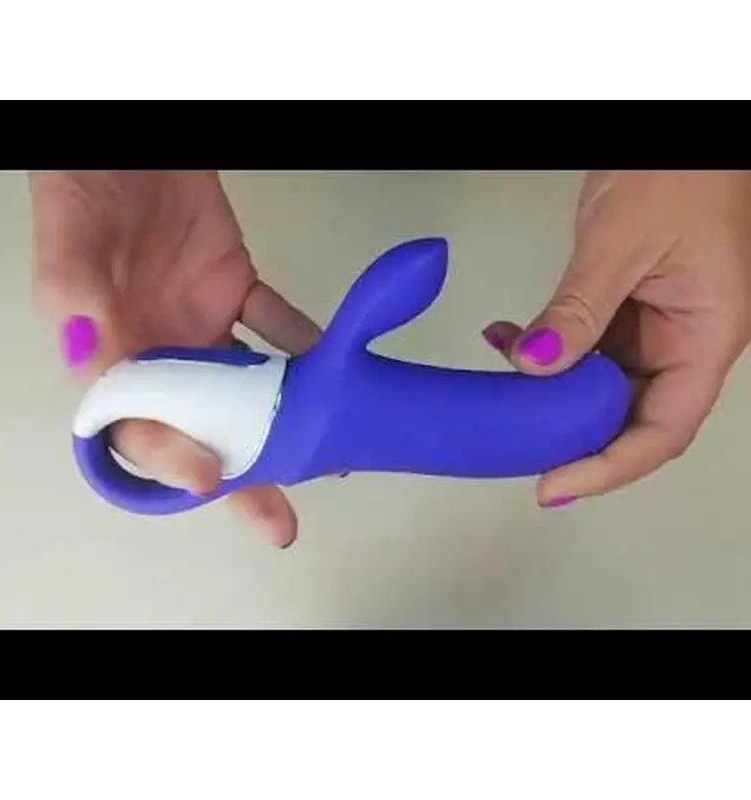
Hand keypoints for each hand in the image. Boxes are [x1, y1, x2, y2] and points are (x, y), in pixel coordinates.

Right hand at [31, 170, 320, 546]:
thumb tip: (95, 366)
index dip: (171, 458)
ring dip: (285, 418)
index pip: (139, 425)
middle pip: (201, 426)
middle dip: (240, 474)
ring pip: (246, 385)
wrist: (130, 143)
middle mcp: (161, 352)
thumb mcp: (71, 245)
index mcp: (113, 356)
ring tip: (329, 451)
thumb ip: (78, 302)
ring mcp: (202, 323)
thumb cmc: (85, 188)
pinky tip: (335, 365)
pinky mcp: (235, 288)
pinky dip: (306, 343)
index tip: (210, 478)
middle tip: (279, 520)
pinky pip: (275, 322)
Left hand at [483, 170, 750, 506]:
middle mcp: (683, 345)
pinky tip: (504, 338)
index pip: (661, 430)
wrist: (680, 131)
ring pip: (600, 387)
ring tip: (500, 390)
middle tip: (513, 446)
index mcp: (706, 339)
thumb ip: (579, 309)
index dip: (608, 468)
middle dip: (571, 438)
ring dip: (548, 394)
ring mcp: (654, 329)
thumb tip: (533, 367)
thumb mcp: (621, 242)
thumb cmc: (674, 172)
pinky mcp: (625, 311)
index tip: (551, 485)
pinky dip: (544, 350)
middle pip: (630, 418)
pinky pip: (583, 348)